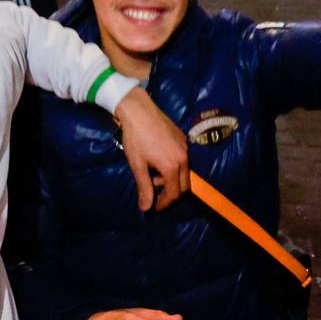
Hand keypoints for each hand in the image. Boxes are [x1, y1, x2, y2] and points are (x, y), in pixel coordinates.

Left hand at [111, 88, 189, 210]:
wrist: (138, 110)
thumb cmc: (135, 138)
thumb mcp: (137, 165)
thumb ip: (144, 188)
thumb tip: (146, 209)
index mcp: (172, 167)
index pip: (174, 194)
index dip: (164, 203)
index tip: (153, 206)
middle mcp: (184, 158)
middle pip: (184, 186)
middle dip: (170, 193)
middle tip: (154, 192)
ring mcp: (185, 147)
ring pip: (184, 172)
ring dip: (171, 179)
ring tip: (152, 173)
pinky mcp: (183, 138)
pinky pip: (183, 159)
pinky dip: (173, 166)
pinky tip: (158, 160)